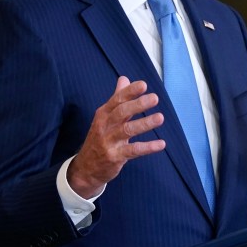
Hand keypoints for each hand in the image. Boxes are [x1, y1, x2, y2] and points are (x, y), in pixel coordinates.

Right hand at [67, 76, 165, 198]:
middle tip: (155, 98)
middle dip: (138, 105)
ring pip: (127, 130)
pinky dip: (147, 147)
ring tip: (160, 117)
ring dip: (144, 124)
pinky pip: (133, 151)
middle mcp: (105, 126)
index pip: (117, 99)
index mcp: (103, 114)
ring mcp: (109, 142)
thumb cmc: (99, 138)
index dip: (130, 92)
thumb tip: (124, 78)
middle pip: (121, 112)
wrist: (85, 168)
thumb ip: (117, 98)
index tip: (143, 85)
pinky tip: (161, 144)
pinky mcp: (115, 157)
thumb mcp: (104, 117)